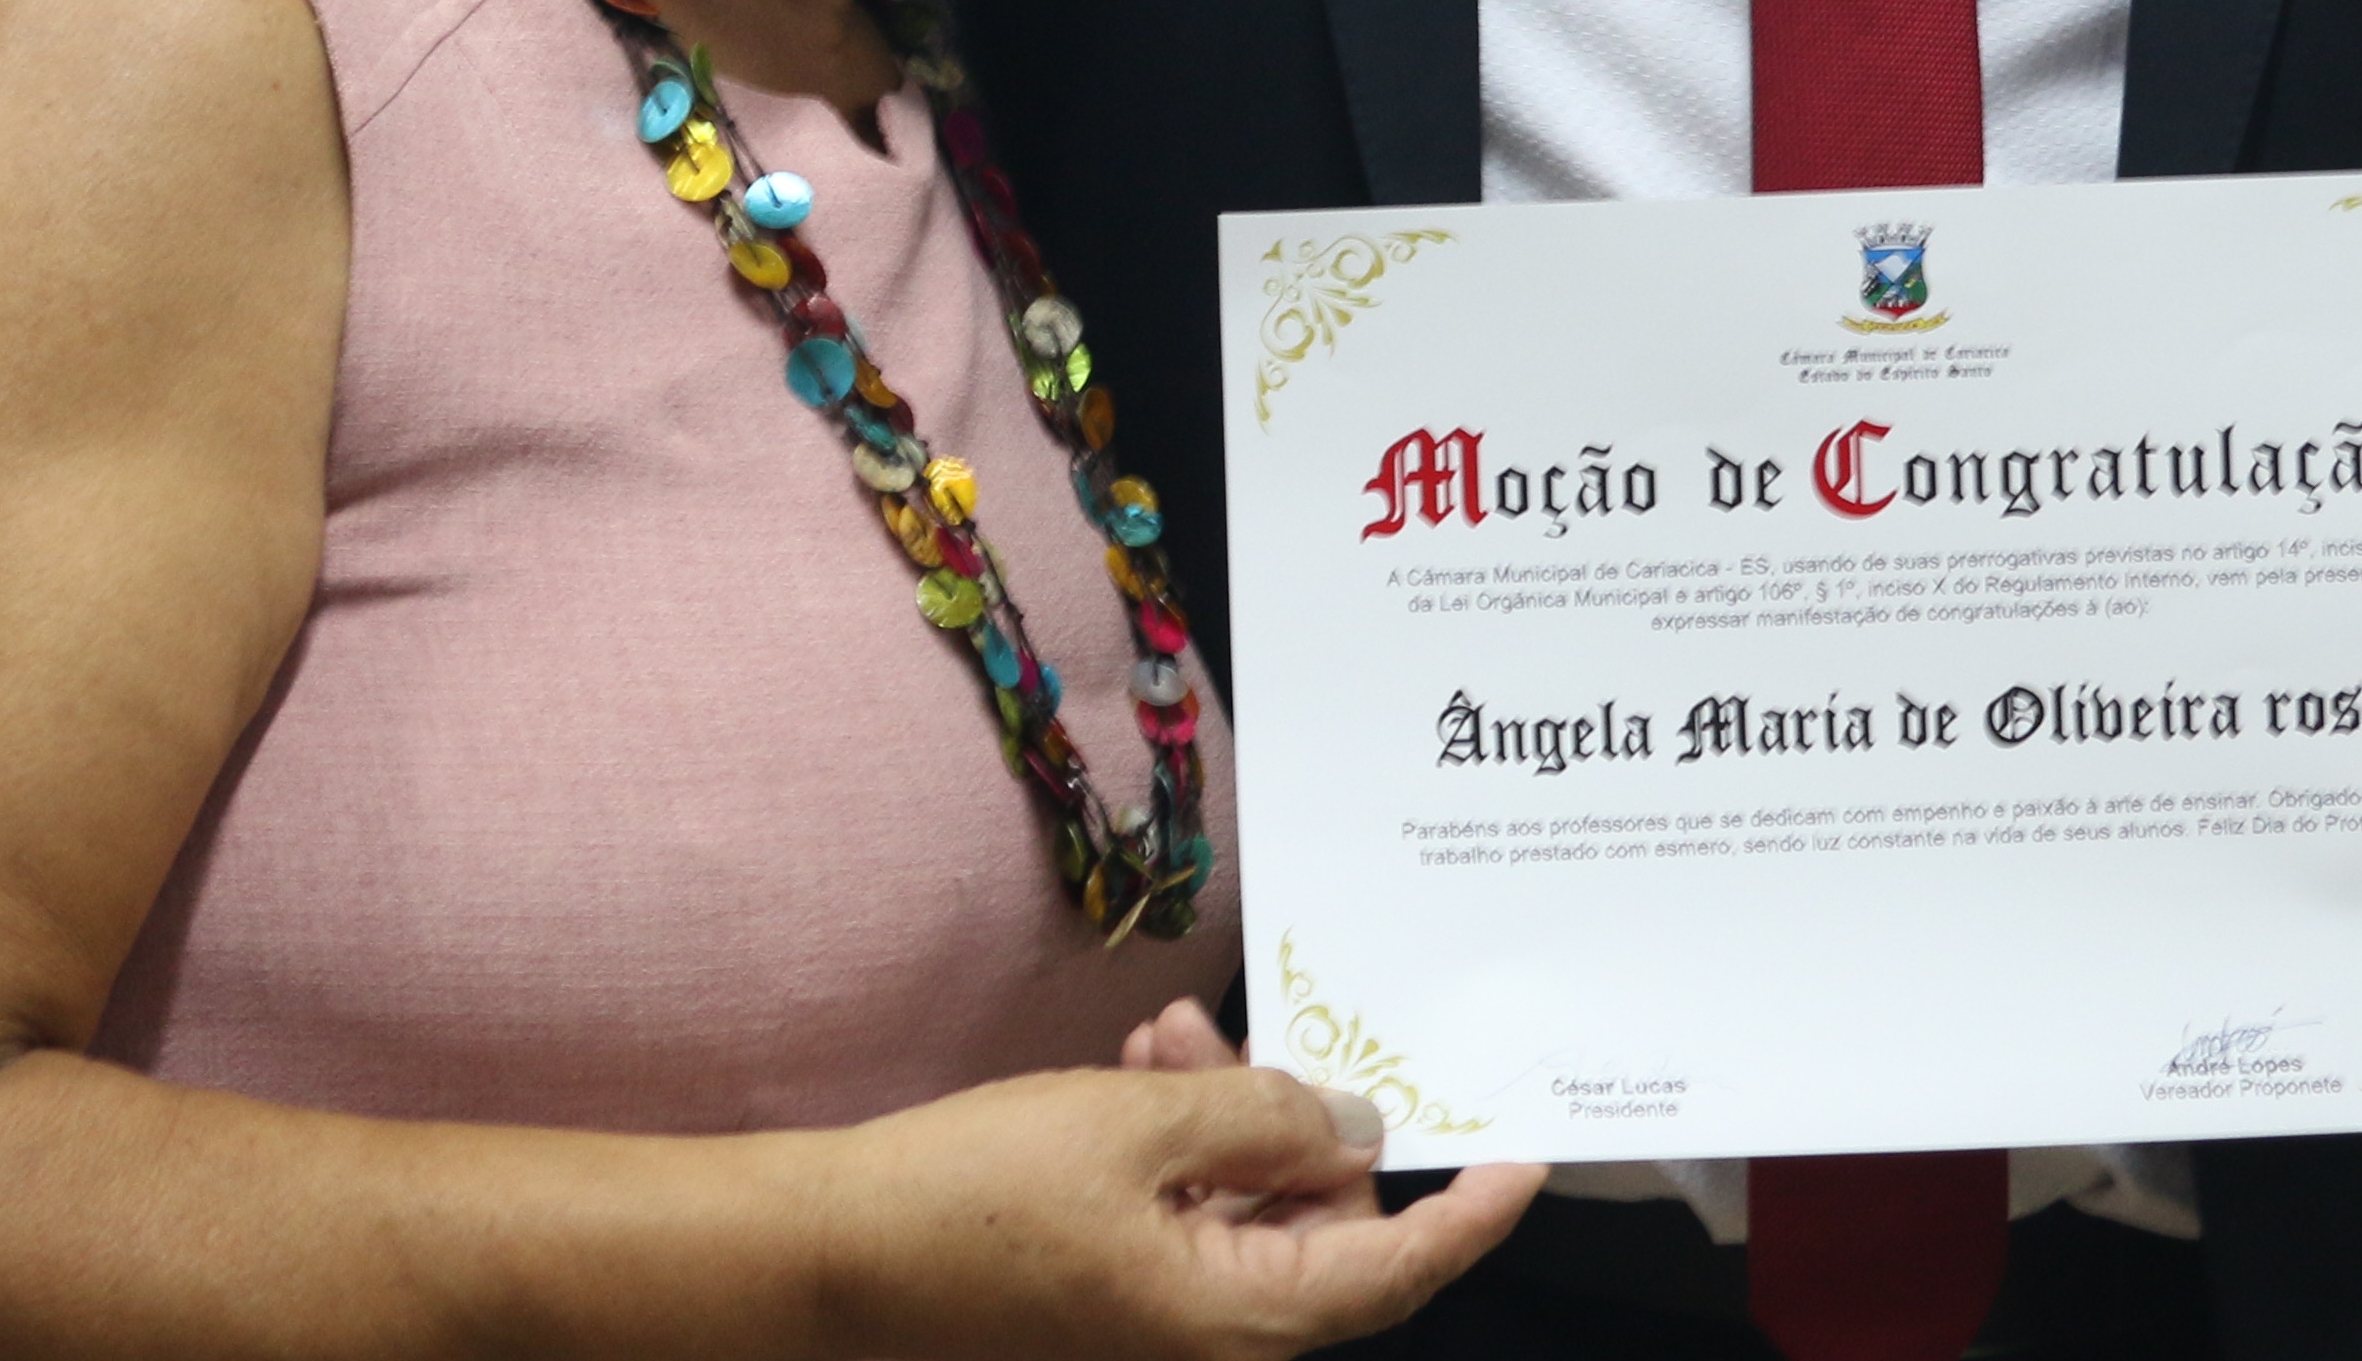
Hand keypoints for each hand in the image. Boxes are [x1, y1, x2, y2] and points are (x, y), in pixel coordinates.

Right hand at [821, 1057, 1538, 1360]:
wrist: (834, 1253)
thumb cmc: (976, 1198)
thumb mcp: (1136, 1126)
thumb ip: (1264, 1117)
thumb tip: (1354, 1121)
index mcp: (1237, 1324)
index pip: (1396, 1272)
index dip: (1470, 1213)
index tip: (1527, 1154)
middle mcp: (1212, 1341)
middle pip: (1322, 1230)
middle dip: (1297, 1116)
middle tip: (1240, 1031)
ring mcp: (1161, 1323)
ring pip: (1249, 1209)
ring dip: (1226, 1114)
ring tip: (1166, 1037)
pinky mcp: (1116, 1298)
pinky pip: (1189, 1217)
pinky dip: (1179, 1143)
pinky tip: (1138, 1068)